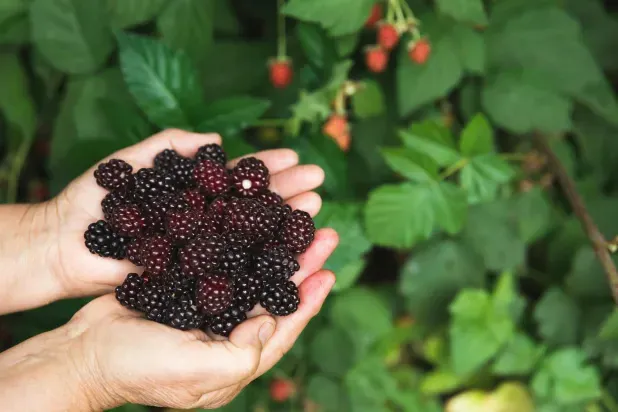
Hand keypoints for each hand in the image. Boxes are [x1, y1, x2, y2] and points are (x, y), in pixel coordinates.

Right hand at [0, 227, 337, 409]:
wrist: (85, 351)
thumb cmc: (139, 369)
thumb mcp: (195, 372)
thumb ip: (241, 353)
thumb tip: (271, 319)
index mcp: (237, 357)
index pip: (284, 326)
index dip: (308, 299)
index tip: (327, 270)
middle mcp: (228, 331)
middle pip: (273, 293)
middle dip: (298, 262)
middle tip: (321, 231)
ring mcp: (208, 308)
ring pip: (251, 271)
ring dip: (273, 245)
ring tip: (294, 218)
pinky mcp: (188, 287)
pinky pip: (221, 261)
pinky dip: (237, 241)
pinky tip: (248, 219)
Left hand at [38, 129, 325, 301]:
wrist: (63, 244)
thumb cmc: (92, 200)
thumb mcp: (130, 162)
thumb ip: (171, 145)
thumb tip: (219, 140)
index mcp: (193, 193)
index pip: (237, 178)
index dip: (266, 167)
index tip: (296, 156)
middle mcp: (205, 221)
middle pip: (252, 206)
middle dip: (287, 192)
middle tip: (319, 183)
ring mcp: (202, 250)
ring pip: (249, 236)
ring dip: (283, 223)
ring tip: (314, 209)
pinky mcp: (193, 277)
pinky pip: (230, 270)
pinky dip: (260, 262)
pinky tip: (287, 255)